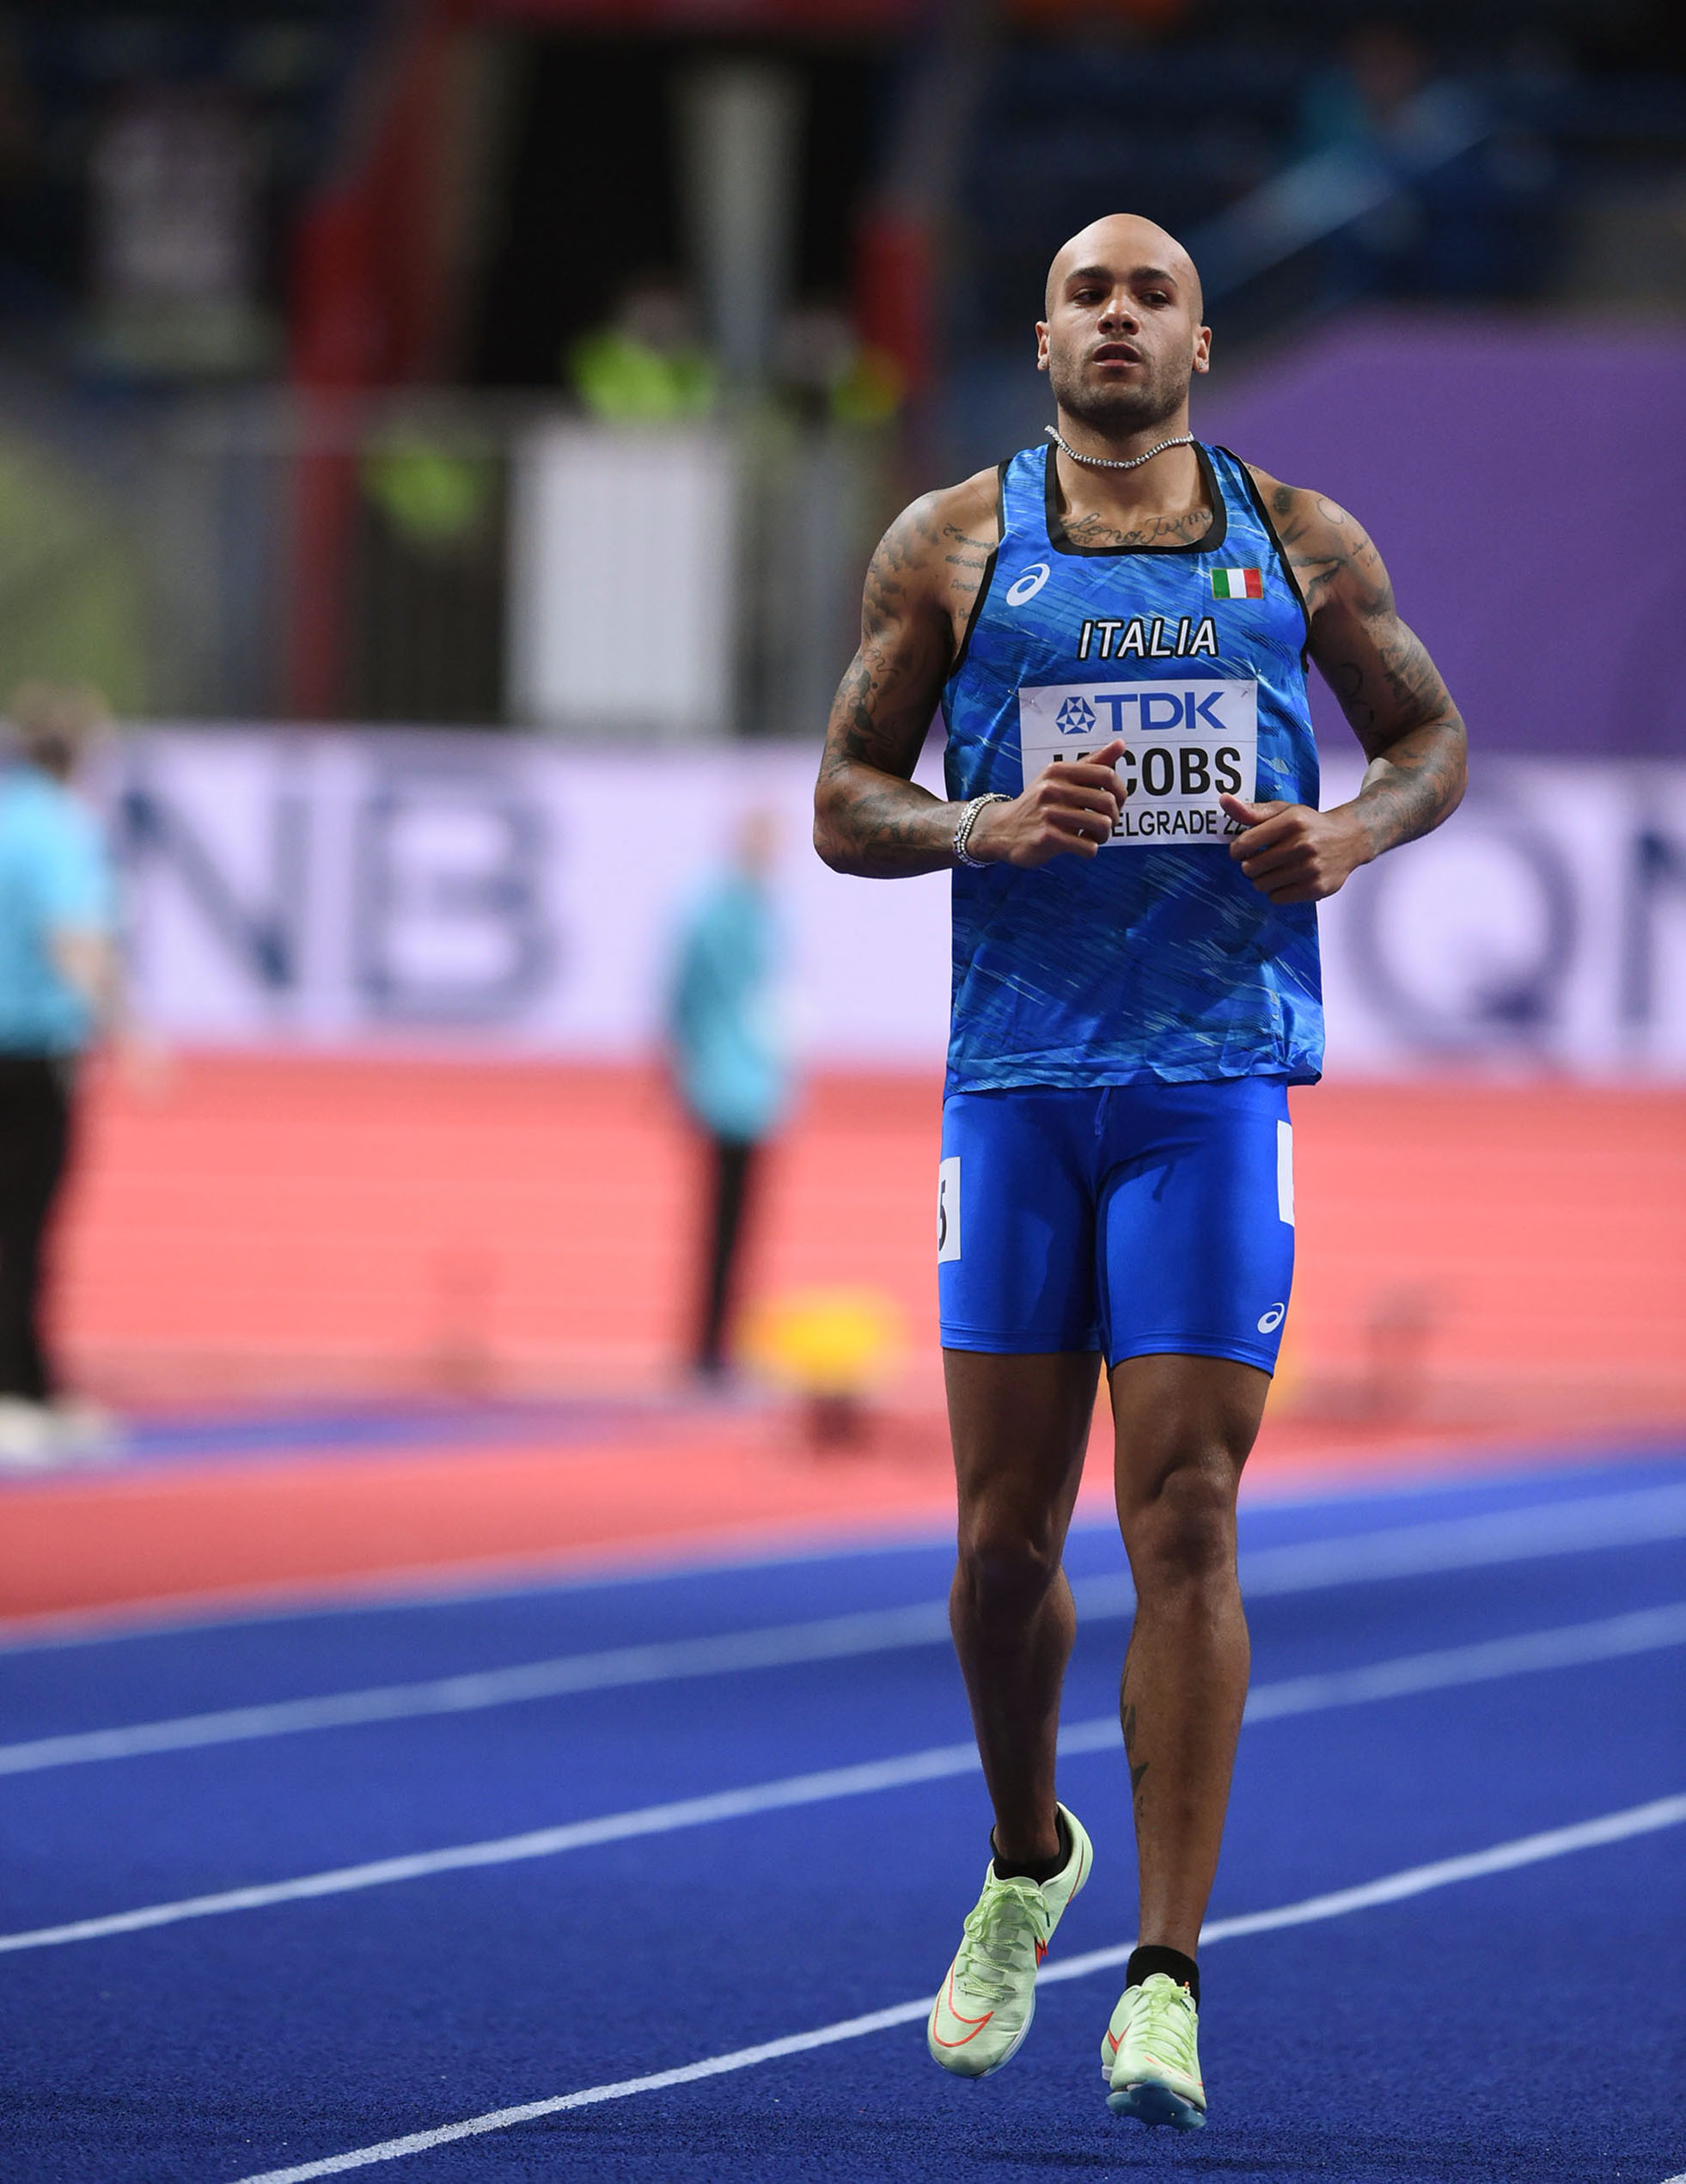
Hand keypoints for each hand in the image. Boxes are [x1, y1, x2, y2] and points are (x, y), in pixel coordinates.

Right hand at [968, 741, 1126, 867]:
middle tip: (1105, 825)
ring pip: (1101, 825)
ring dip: (1104, 835)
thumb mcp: (1059, 778)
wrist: (1002, 830)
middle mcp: (1053, 788)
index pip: (1106, 775)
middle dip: (1114, 817)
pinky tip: (1081, 846)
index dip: (1120, 792)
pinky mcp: (1047, 837)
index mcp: (1059, 771)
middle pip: (1107, 802)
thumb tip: (1121, 744)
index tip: (1116, 803)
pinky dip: (1090, 849)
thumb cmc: (1038, 804)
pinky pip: (1087, 846)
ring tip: (1095, 837)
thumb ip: (1091, 763)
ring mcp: (1049, 813)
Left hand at [1220, 796, 1368, 903]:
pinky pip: (1277, 898)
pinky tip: (1288, 879)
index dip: (1237, 851)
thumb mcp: (1284, 811)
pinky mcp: (1317, 888)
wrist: (1351, 839)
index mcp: (1292, 822)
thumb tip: (1223, 800)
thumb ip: (1251, 810)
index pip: (1244, 844)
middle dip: (1250, 866)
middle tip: (1261, 860)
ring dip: (1263, 880)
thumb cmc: (1310, 825)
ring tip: (1275, 869)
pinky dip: (1277, 891)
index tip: (1242, 851)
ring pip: (1262, 885)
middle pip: (1250, 868)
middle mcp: (1303, 845)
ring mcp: (1312, 868)